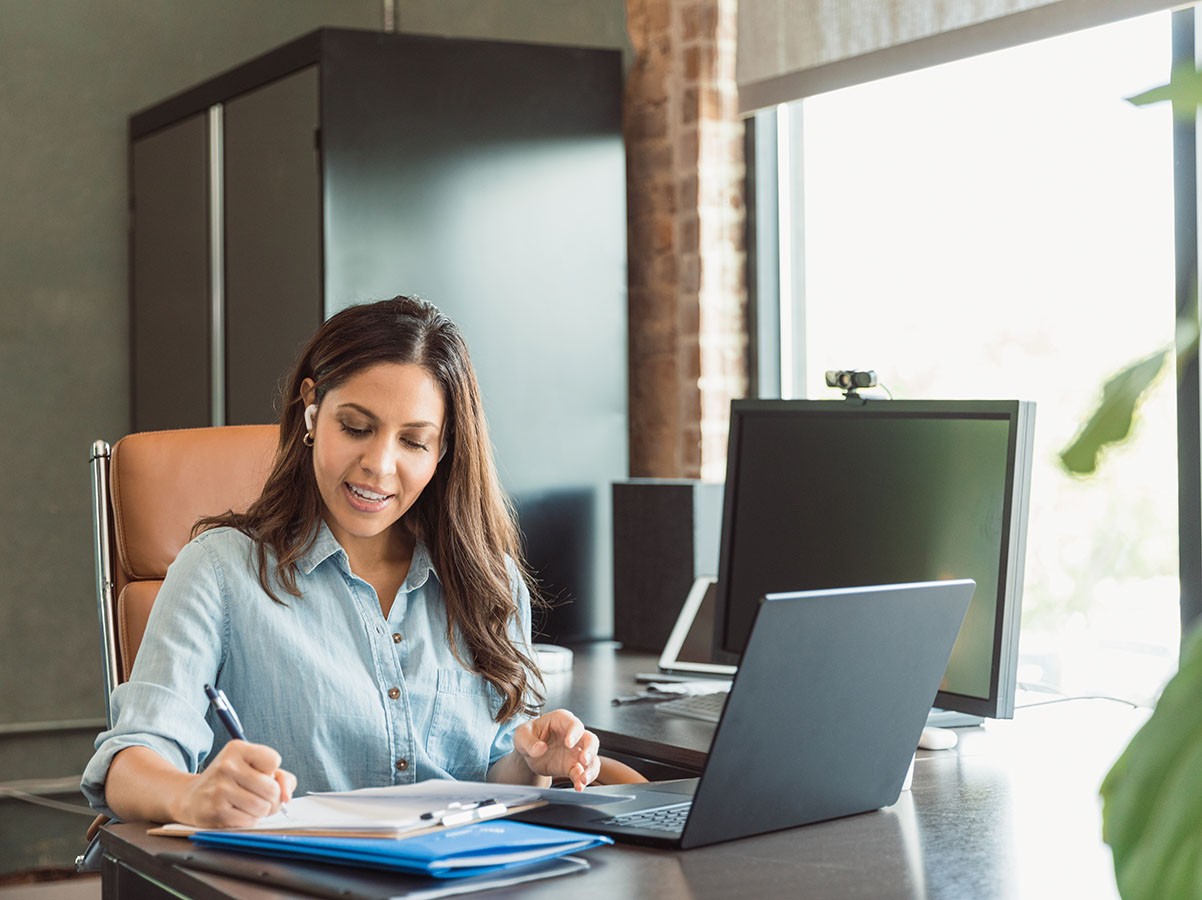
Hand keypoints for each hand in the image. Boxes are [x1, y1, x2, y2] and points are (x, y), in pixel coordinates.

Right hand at [172, 740, 295, 827]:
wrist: (191, 798)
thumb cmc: (231, 782)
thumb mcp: (253, 767)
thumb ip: (281, 778)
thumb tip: (287, 796)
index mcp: (237, 749)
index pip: (274, 760)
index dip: (271, 772)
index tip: (258, 774)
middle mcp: (227, 766)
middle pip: (272, 789)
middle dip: (271, 798)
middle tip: (257, 796)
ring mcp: (220, 789)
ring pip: (263, 807)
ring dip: (261, 811)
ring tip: (247, 805)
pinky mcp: (216, 812)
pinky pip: (250, 821)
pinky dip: (249, 821)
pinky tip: (236, 814)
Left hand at [513, 709, 600, 790]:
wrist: (527, 754)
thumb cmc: (527, 737)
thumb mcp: (521, 736)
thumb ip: (529, 741)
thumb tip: (540, 748)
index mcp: (561, 720)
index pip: (574, 724)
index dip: (574, 733)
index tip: (569, 744)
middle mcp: (573, 735)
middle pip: (591, 739)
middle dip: (590, 750)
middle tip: (584, 760)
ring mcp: (576, 751)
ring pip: (592, 758)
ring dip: (590, 769)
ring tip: (583, 779)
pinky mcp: (573, 766)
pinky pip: (583, 772)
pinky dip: (582, 780)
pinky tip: (578, 786)